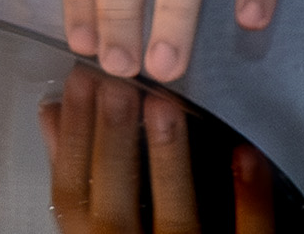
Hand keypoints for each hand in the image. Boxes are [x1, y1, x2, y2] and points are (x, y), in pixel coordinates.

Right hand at [39, 62, 278, 233]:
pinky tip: (245, 155)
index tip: (80, 84)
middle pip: (115, 207)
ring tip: (164, 105)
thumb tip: (55, 120)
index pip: (72, 195)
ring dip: (168, 160)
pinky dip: (248, 197)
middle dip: (113, 139)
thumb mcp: (95, 224)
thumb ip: (78, 182)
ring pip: (176, 219)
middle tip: (118, 84)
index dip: (71, 139)